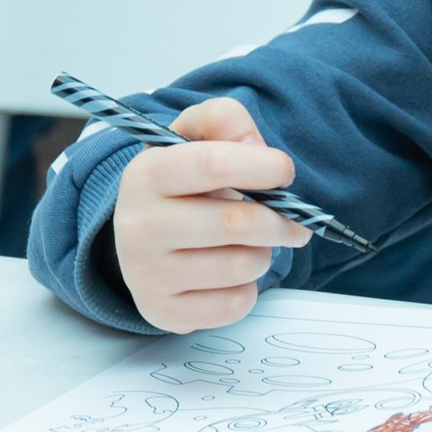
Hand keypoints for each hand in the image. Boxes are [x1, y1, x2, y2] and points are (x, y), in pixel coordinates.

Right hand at [111, 97, 310, 331]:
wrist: (146, 234)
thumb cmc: (185, 182)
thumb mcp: (195, 136)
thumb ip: (226, 121)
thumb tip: (257, 148)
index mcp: (146, 174)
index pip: (213, 163)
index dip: (264, 167)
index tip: (285, 172)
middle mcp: (136, 225)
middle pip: (237, 223)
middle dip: (282, 221)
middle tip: (295, 220)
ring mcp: (145, 273)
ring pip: (242, 266)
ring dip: (264, 254)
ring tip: (249, 244)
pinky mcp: (161, 310)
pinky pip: (234, 304)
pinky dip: (248, 289)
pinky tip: (230, 274)